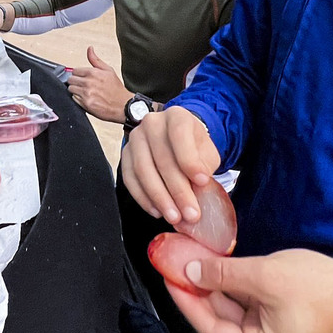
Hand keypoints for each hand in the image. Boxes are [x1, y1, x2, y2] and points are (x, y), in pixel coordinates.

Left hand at [67, 47, 131, 122]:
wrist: (123, 105)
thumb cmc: (116, 89)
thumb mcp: (108, 70)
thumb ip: (95, 60)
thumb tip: (89, 49)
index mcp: (93, 73)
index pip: (74, 70)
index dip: (78, 74)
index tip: (83, 77)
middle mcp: (88, 82)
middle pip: (71, 79)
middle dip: (76, 82)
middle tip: (83, 85)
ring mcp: (86, 93)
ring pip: (71, 89)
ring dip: (76, 90)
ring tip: (85, 92)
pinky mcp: (85, 104)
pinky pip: (74, 99)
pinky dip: (78, 99)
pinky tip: (86, 98)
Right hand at [120, 105, 219, 223]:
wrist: (178, 141)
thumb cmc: (194, 148)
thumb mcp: (207, 153)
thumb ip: (204, 168)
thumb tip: (198, 192)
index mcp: (176, 116)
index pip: (180, 135)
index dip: (190, 160)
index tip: (202, 182)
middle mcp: (152, 123)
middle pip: (162, 158)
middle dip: (177, 190)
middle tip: (190, 213)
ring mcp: (135, 138)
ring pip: (143, 170)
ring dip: (159, 197)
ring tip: (174, 216)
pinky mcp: (125, 154)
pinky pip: (129, 178)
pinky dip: (143, 198)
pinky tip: (157, 211)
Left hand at [165, 249, 332, 332]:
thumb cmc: (319, 286)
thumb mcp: (265, 276)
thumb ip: (224, 275)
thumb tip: (191, 272)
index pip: (212, 330)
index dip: (187, 302)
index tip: (168, 277)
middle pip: (221, 323)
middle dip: (199, 292)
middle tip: (176, 265)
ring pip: (233, 314)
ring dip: (214, 288)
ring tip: (191, 262)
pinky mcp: (279, 325)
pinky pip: (248, 308)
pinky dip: (232, 289)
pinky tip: (215, 268)